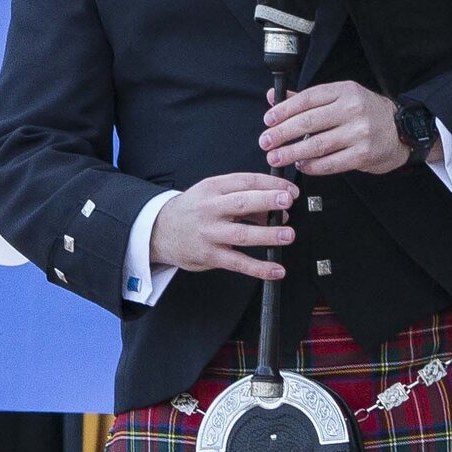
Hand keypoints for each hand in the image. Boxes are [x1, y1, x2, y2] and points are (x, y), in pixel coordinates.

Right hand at [155, 172, 297, 282]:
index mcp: (214, 188)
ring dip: (267, 235)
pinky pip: (238, 263)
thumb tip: (278, 210)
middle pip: (242, 203)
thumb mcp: (213, 195)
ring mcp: (210, 233)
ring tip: (287, 235)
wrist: (160, 230)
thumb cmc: (194, 210)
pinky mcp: (210, 255)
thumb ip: (244, 199)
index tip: (291, 190)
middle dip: (267, 201)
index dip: (271, 185)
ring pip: (242, 234)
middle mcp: (211, 209)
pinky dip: (259, 268)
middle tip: (287, 202)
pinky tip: (276, 269)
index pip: (246, 181)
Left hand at [263, 80, 410, 177]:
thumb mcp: (339, 97)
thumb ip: (306, 99)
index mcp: (344, 91)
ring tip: (276, 157)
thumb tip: (273, 97)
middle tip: (265, 142)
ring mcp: (359, 133)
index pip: (307, 99)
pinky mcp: (363, 154)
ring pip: (317, 145)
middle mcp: (352, 109)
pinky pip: (331, 163)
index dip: (284, 110)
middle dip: (282, 134)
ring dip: (292, 153)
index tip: (268, 120)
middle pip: (309, 122)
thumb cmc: (367, 113)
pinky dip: (312, 166)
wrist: (402, 131)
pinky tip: (301, 165)